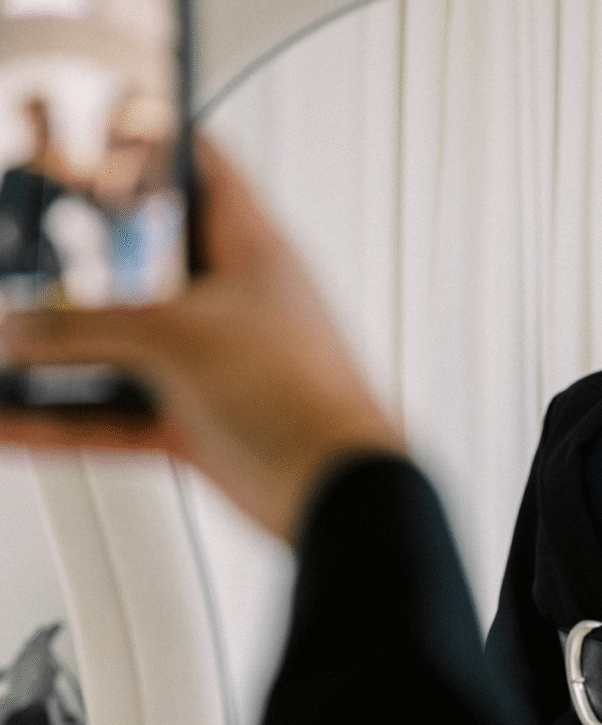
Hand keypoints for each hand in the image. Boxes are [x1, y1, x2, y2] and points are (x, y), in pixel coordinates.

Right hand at [0, 138, 404, 543]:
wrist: (332, 485)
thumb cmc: (301, 392)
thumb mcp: (180, 337)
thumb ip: (88, 328)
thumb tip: (16, 328)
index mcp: (249, 249)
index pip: (206, 168)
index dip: (157, 140)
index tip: (103, 125)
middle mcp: (229, 300)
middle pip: (141, 261)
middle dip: (78, 259)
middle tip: (19, 250)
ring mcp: (211, 360)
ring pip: (117, 345)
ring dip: (57, 352)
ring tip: (4, 345)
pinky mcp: (194, 416)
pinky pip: (111, 412)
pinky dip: (60, 419)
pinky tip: (10, 424)